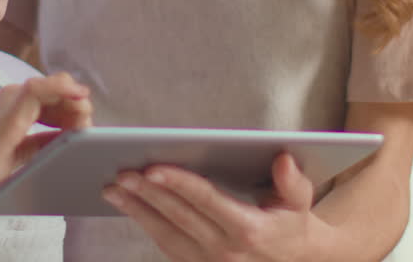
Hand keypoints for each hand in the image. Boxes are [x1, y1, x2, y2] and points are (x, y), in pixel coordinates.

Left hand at [102, 152, 331, 261]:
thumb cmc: (290, 226)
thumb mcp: (299, 204)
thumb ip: (292, 183)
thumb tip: (282, 160)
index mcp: (248, 230)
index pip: (207, 201)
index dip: (179, 184)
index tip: (154, 169)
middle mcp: (225, 251)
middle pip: (179, 217)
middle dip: (147, 194)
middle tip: (122, 172)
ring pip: (165, 234)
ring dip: (137, 210)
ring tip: (113, 189)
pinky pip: (166, 246)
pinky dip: (146, 225)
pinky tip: (130, 205)